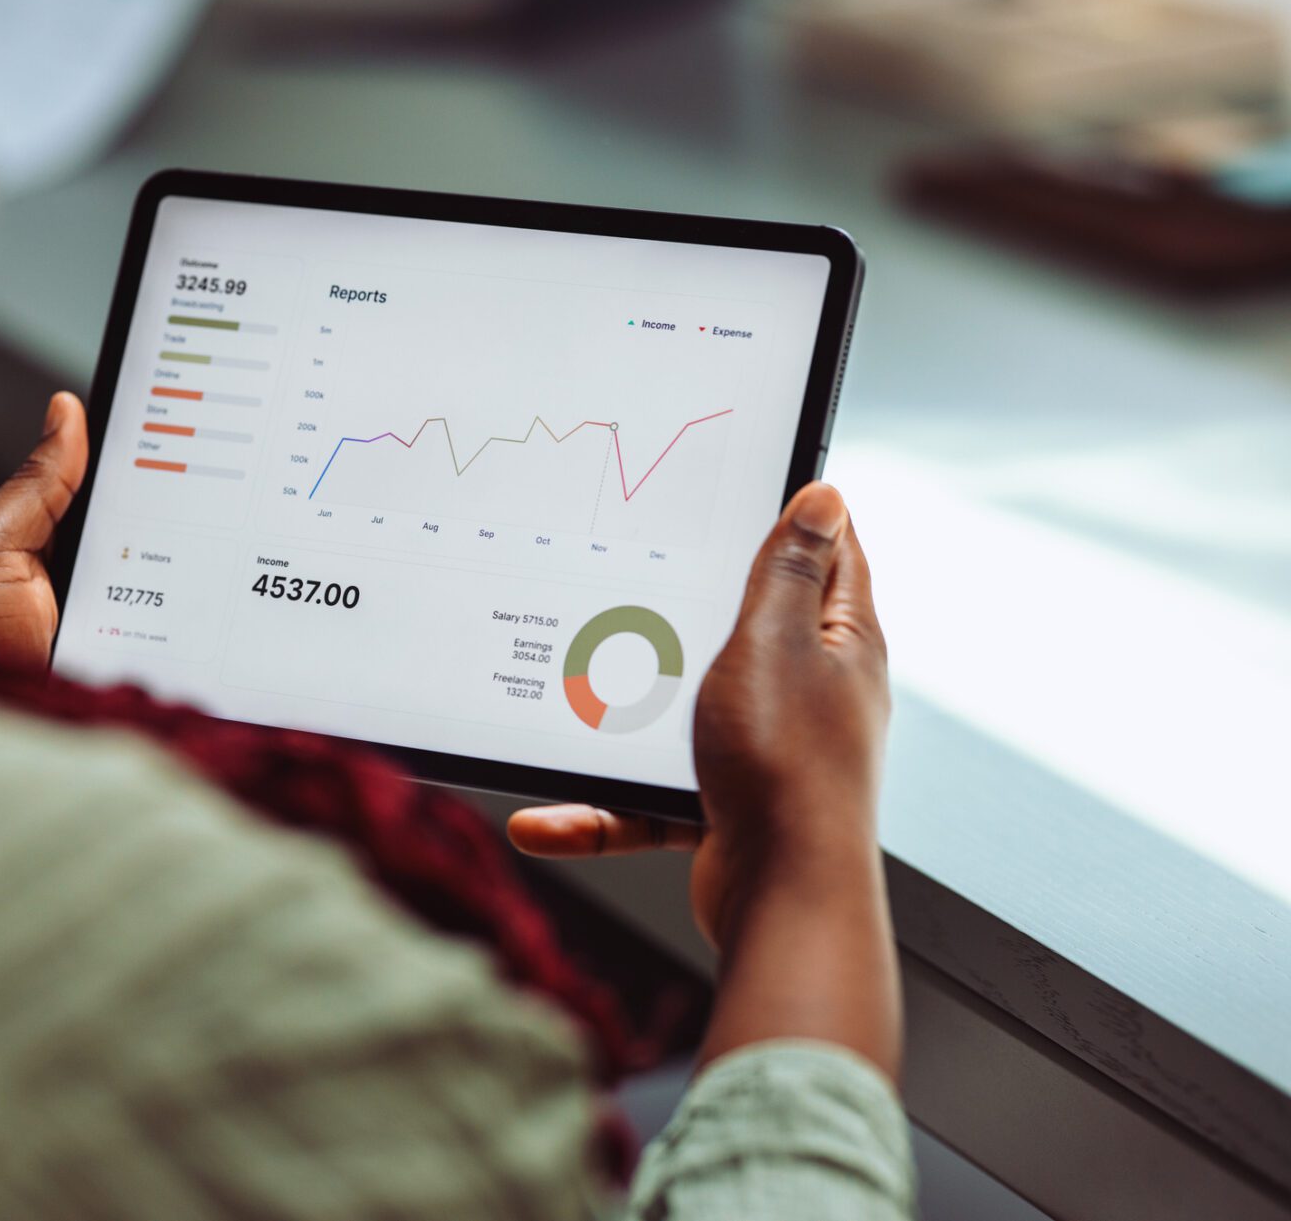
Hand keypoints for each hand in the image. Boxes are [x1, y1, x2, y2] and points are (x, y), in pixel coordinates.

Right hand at [508, 483, 898, 1076]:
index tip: (734, 484)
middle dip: (681, 606)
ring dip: (625, 712)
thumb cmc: (787, 769)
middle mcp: (811, 695)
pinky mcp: (725, 806)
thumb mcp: (775, 643)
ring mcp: (766, 750)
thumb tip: (826, 495)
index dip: (789, 514)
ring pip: (683, 712)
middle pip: (744, 628)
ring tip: (567, 691)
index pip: (827, 556)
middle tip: (624, 572)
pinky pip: (650, 795)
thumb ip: (787, 572)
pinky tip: (545, 816)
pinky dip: (601, 806)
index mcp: (839, 645)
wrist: (782, 901)